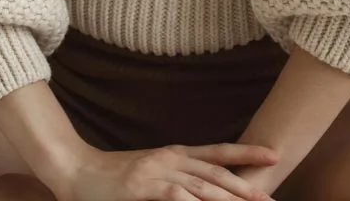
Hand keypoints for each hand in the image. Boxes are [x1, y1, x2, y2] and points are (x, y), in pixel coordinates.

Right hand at [54, 141, 280, 200]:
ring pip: (202, 186)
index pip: (218, 152)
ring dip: (229, 198)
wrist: (76, 169)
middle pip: (217, 172)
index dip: (247, 153)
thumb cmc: (113, 177)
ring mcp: (157, 172)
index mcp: (175, 153)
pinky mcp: (143, 188)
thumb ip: (177, 179)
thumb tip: (200, 188)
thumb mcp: (150, 172)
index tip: (273, 155)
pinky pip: (176, 196)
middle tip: (272, 198)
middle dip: (247, 187)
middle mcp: (171, 159)